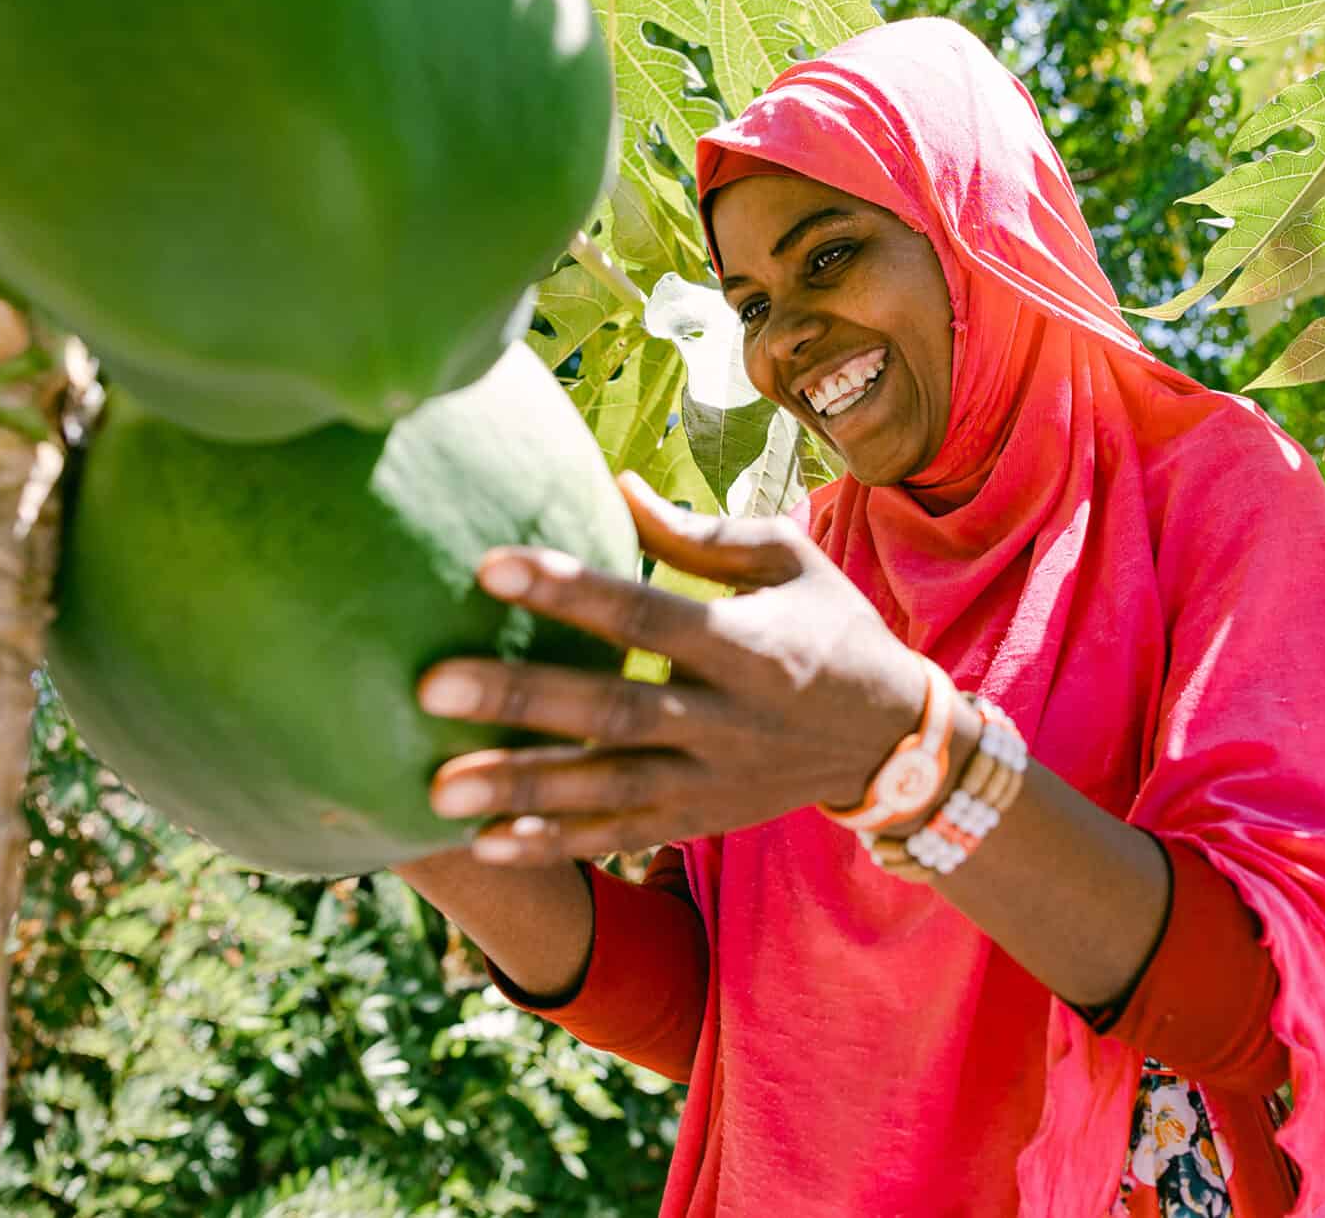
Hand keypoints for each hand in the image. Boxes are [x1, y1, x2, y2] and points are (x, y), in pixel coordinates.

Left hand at [416, 474, 943, 864]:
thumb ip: (701, 533)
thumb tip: (617, 483)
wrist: (893, 741)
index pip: (646, 614)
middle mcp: (727, 718)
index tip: (489, 565)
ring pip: (607, 788)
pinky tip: (486, 841)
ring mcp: (711, 779)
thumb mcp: (791, 562)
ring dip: (522, 786)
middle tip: (431, 684)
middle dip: (522, 700)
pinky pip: (619, 836)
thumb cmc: (833, 629)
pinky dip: (554, 841)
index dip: (570, 591)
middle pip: (613, 709)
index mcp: (748, 644)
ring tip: (436, 788)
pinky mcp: (699, 820)